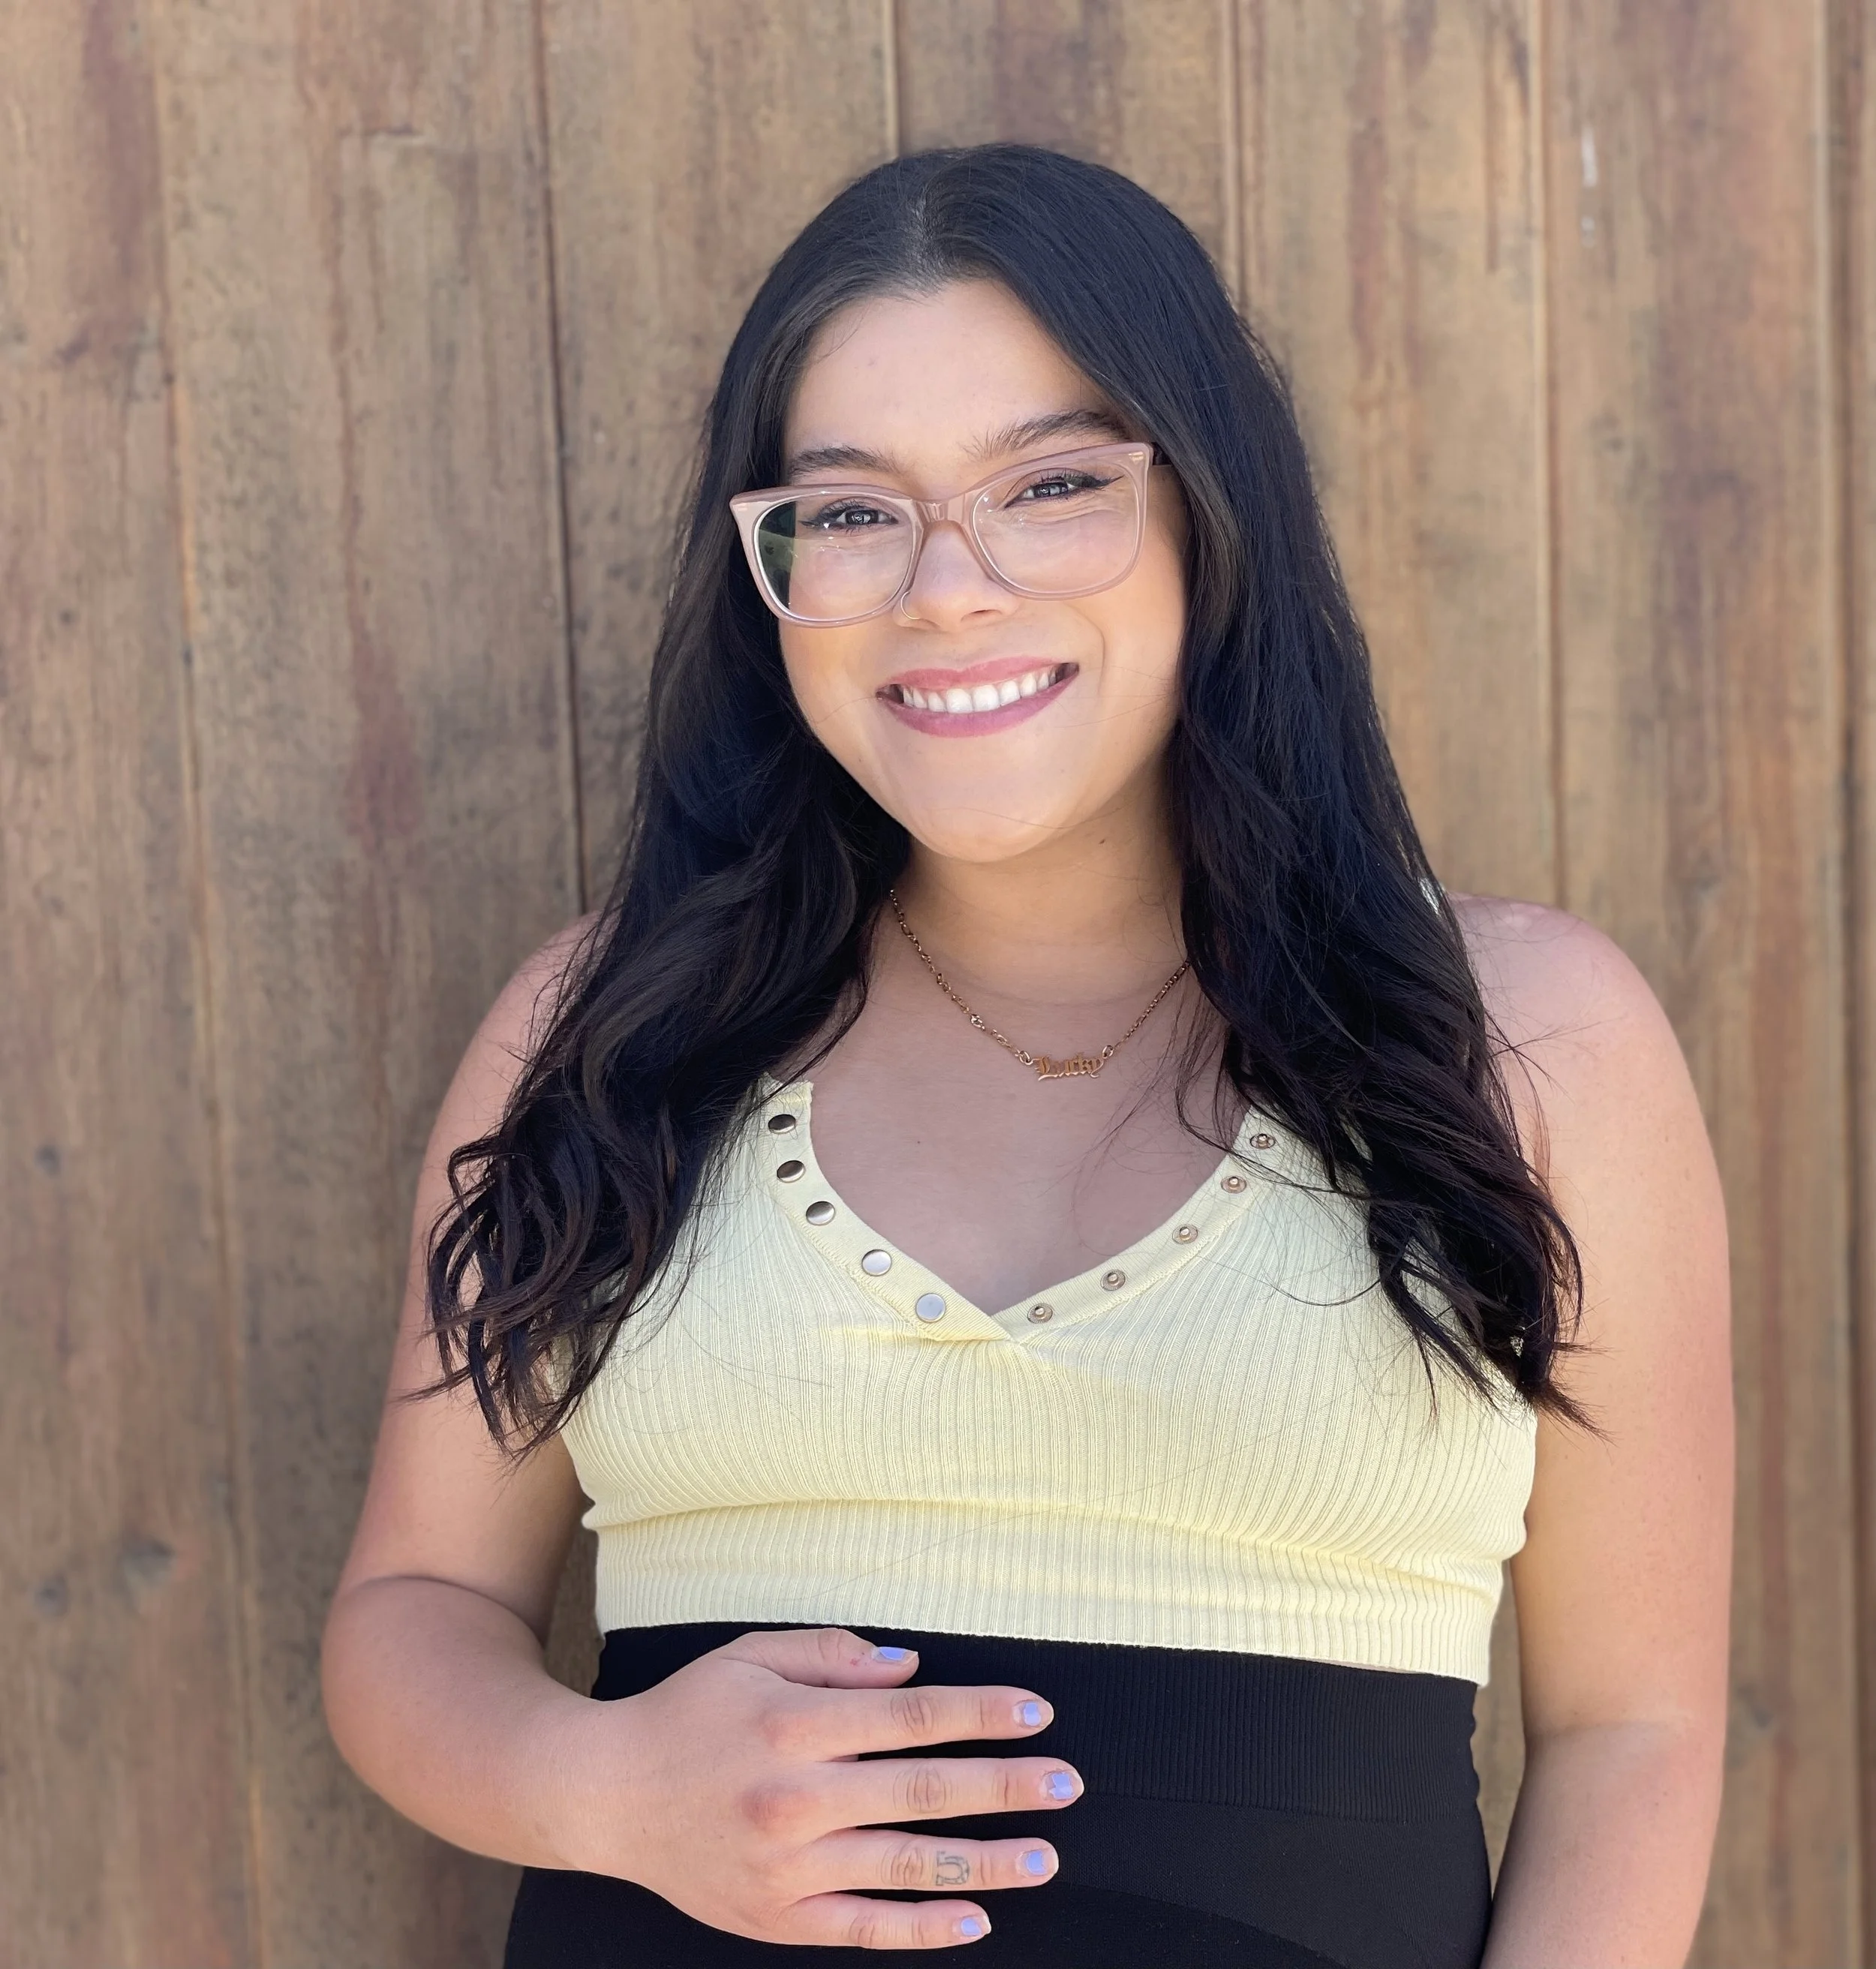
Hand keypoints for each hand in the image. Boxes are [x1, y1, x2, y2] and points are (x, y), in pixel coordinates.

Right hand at [554, 1625, 1081, 1948]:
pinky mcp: (776, 1918)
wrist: (605, 1794)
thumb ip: (833, 1655)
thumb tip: (913, 1669)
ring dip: (984, 1862)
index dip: (979, 1714)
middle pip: (922, 1791)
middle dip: (1003, 1786)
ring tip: (1045, 1856)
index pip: (909, 1718)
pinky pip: (864, 1927)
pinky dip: (923, 1927)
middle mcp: (794, 1797)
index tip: (1036, 1713)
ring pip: (905, 1865)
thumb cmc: (687, 1713)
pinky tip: (975, 1920)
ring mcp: (786, 1867)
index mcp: (792, 1724)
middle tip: (1066, 1783)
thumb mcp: (751, 1655)